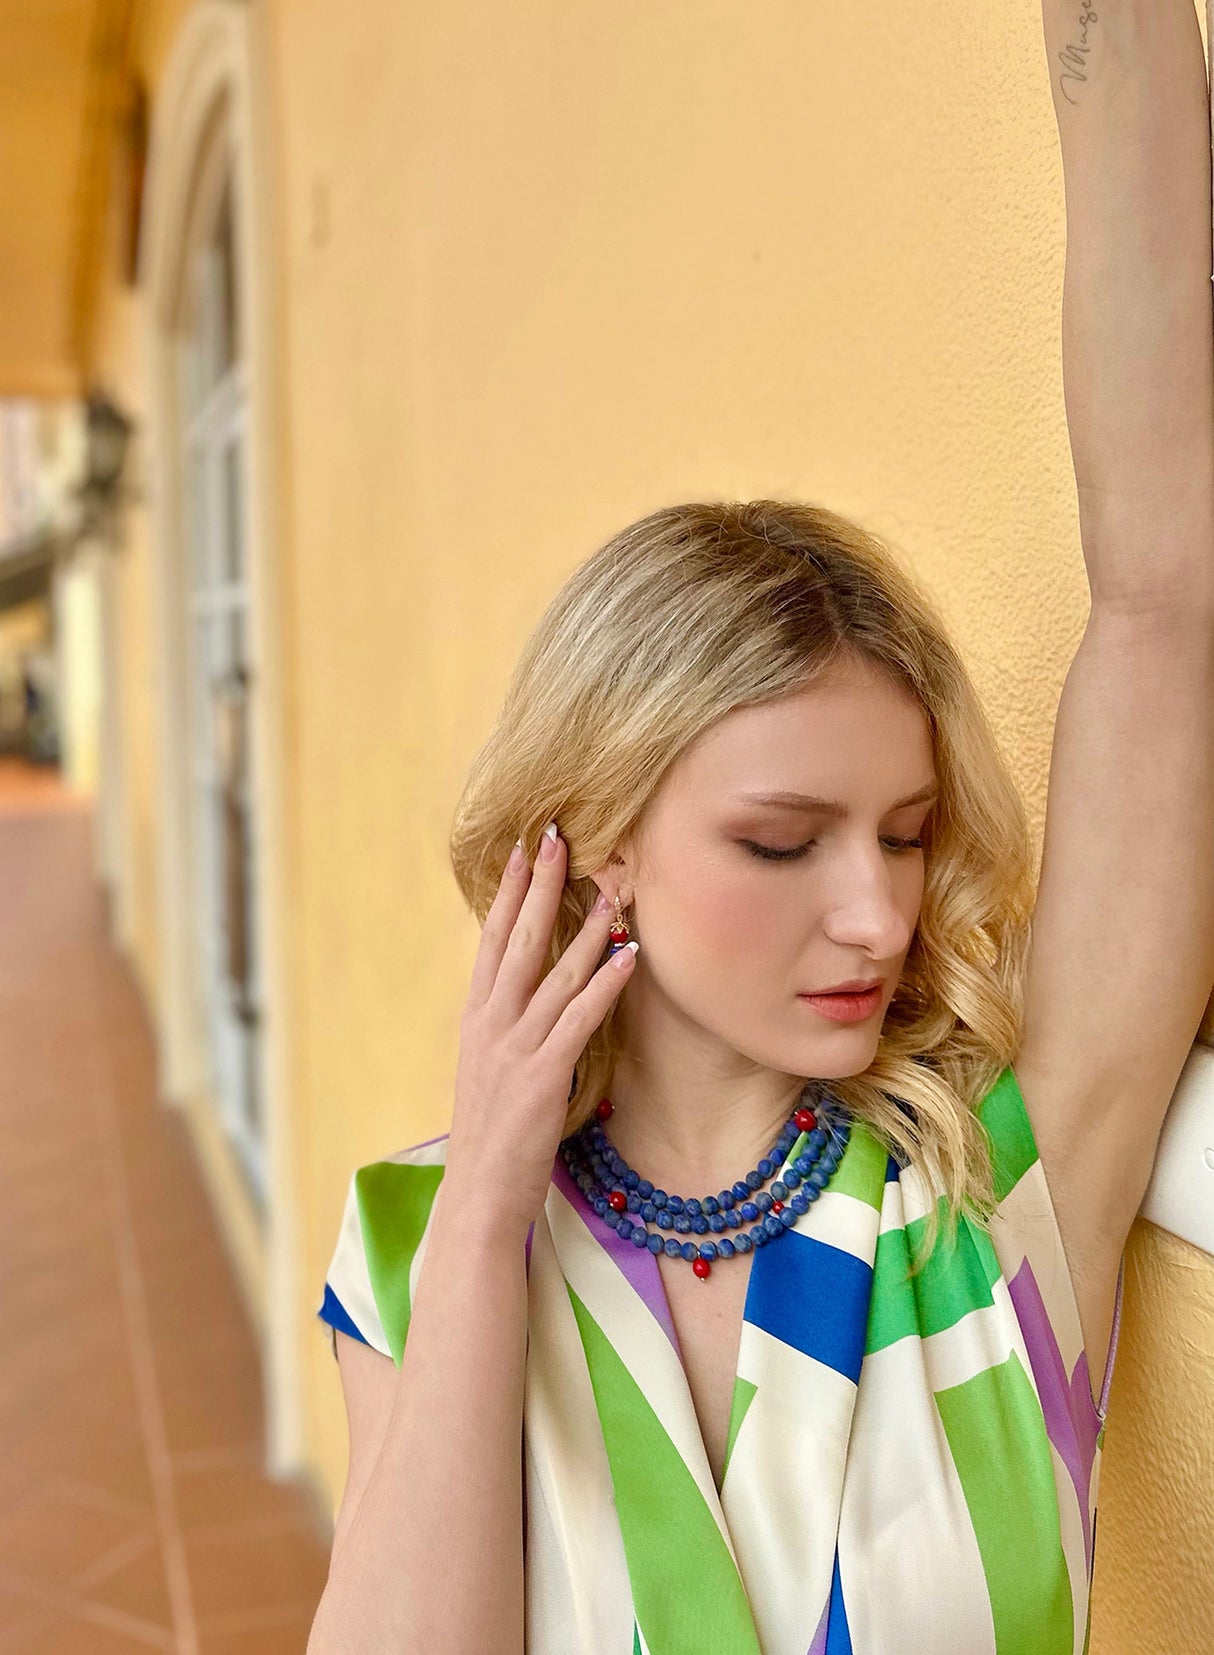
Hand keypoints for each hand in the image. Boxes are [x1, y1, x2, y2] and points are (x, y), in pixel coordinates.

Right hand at [445, 822, 637, 1234]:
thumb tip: (531, 995)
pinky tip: (628, 955)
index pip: (493, 941)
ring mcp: (516, 1047)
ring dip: (587, 926)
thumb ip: (507, 1029)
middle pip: (520, 939)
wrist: (477, 1195)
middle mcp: (491, 1023)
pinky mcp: (543, 1074)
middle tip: (557, 837)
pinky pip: (580, 1017)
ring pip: (556, 971)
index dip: (507, 892)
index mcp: (476, 1019)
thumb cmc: (491, 1137)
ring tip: (612, 886)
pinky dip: (605, 982)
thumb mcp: (490, 1070)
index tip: (520, 850)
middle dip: (540, 885)